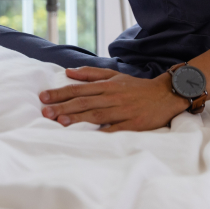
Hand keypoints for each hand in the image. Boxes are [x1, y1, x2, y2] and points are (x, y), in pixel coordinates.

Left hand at [39, 67, 190, 131]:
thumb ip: (90, 73)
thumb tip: (68, 72)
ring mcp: (123, 111)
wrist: (166, 94)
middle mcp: (112, 96)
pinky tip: (90, 135)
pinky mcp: (134, 124)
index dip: (60, 93)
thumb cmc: (136, 86)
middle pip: (83, 102)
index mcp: (106, 85)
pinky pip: (116, 129)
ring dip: (77, 118)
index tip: (43, 97)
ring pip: (96, 114)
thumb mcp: (114, 75)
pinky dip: (103, 132)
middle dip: (62, 107)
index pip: (78, 88)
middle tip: (45, 112)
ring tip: (60, 121)